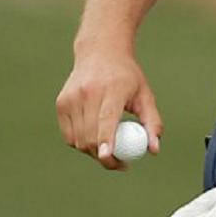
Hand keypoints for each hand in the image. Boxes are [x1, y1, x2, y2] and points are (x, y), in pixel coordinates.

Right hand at [55, 46, 161, 169]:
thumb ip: (152, 122)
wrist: (100, 52)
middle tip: (119, 164)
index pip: (105, 118)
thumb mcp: (145, 95)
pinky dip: (81, 142)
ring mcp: (71, 98)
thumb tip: (154, 150)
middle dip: (103, 156)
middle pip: (90, 134)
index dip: (105, 140)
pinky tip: (94, 136)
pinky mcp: (61, 103)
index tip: (108, 158)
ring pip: (78, 139)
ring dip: (92, 152)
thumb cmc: (127, 77)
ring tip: (109, 149)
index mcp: (112, 88)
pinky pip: (69, 135)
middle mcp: (88, 92)